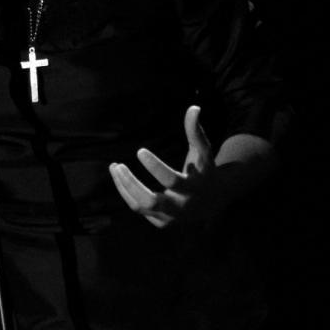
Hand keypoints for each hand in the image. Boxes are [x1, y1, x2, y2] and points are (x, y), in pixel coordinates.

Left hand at [109, 105, 225, 227]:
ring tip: (114, 167)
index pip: (171, 180)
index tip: (139, 150)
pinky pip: (139, 209)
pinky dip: (127, 193)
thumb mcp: (203, 152)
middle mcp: (182, 207)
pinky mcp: (161, 222)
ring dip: (123, 187)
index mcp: (193, 188)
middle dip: (131, 184)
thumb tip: (194, 107)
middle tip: (119, 165)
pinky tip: (120, 177)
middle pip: (151, 200)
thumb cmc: (204, 170)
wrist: (214, 201)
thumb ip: (196, 131)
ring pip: (140, 206)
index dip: (154, 166)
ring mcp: (171, 217)